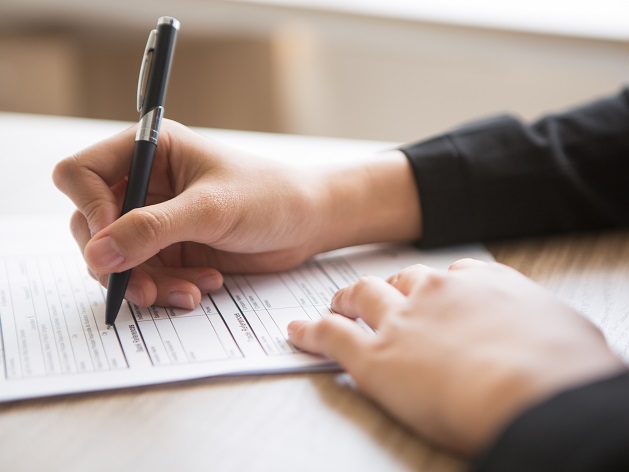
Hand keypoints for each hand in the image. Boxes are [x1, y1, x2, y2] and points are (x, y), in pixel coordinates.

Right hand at [53, 120, 419, 308]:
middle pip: (91, 225)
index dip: (89, 210)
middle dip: (118, 260)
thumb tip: (96, 254)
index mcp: (150, 151)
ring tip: (189, 291)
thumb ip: (152, 229)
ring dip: (146, 283)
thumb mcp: (211, 209)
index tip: (112, 243)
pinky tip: (202, 286)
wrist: (307, 223)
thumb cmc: (269, 197)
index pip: (81, 174)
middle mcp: (145, 184)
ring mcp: (155, 219)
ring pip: (117, 259)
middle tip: (143, 287)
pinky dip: (167, 288)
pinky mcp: (170, 248)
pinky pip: (146, 276)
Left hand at [287, 259, 624, 454]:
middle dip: (386, 285)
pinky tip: (295, 332)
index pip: (450, 274)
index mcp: (483, 283)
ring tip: (336, 304)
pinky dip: (310, 332)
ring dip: (346, 298)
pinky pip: (331, 336)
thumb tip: (555, 340)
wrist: (532, 390)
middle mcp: (437, 293)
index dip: (434, 284)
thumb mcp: (569, 334)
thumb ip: (548, 329)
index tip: (428, 290)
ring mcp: (402, 321)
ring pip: (361, 296)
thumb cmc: (561, 368)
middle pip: (401, 278)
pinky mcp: (375, 357)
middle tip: (375, 295)